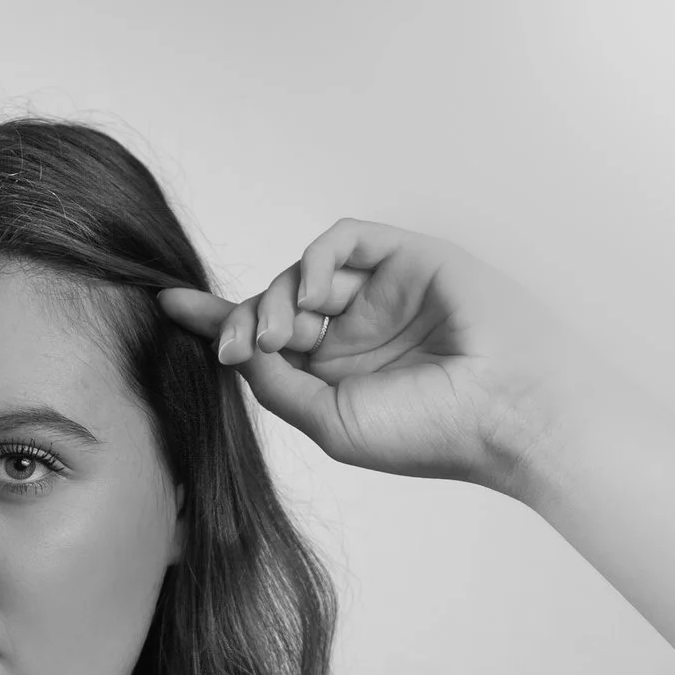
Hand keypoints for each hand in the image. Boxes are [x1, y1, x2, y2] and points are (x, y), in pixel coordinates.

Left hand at [158, 218, 629, 494]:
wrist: (506, 413)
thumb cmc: (430, 433)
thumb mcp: (330, 422)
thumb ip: (277, 384)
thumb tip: (233, 347)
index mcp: (335, 375)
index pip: (265, 339)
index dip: (216, 321)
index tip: (169, 306)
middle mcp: (354, 332)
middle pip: (273, 304)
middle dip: (242, 319)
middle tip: (236, 346)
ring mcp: (380, 293)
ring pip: (303, 273)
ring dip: (276, 298)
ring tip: (281, 336)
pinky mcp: (406, 259)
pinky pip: (344, 241)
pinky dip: (314, 261)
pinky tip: (309, 297)